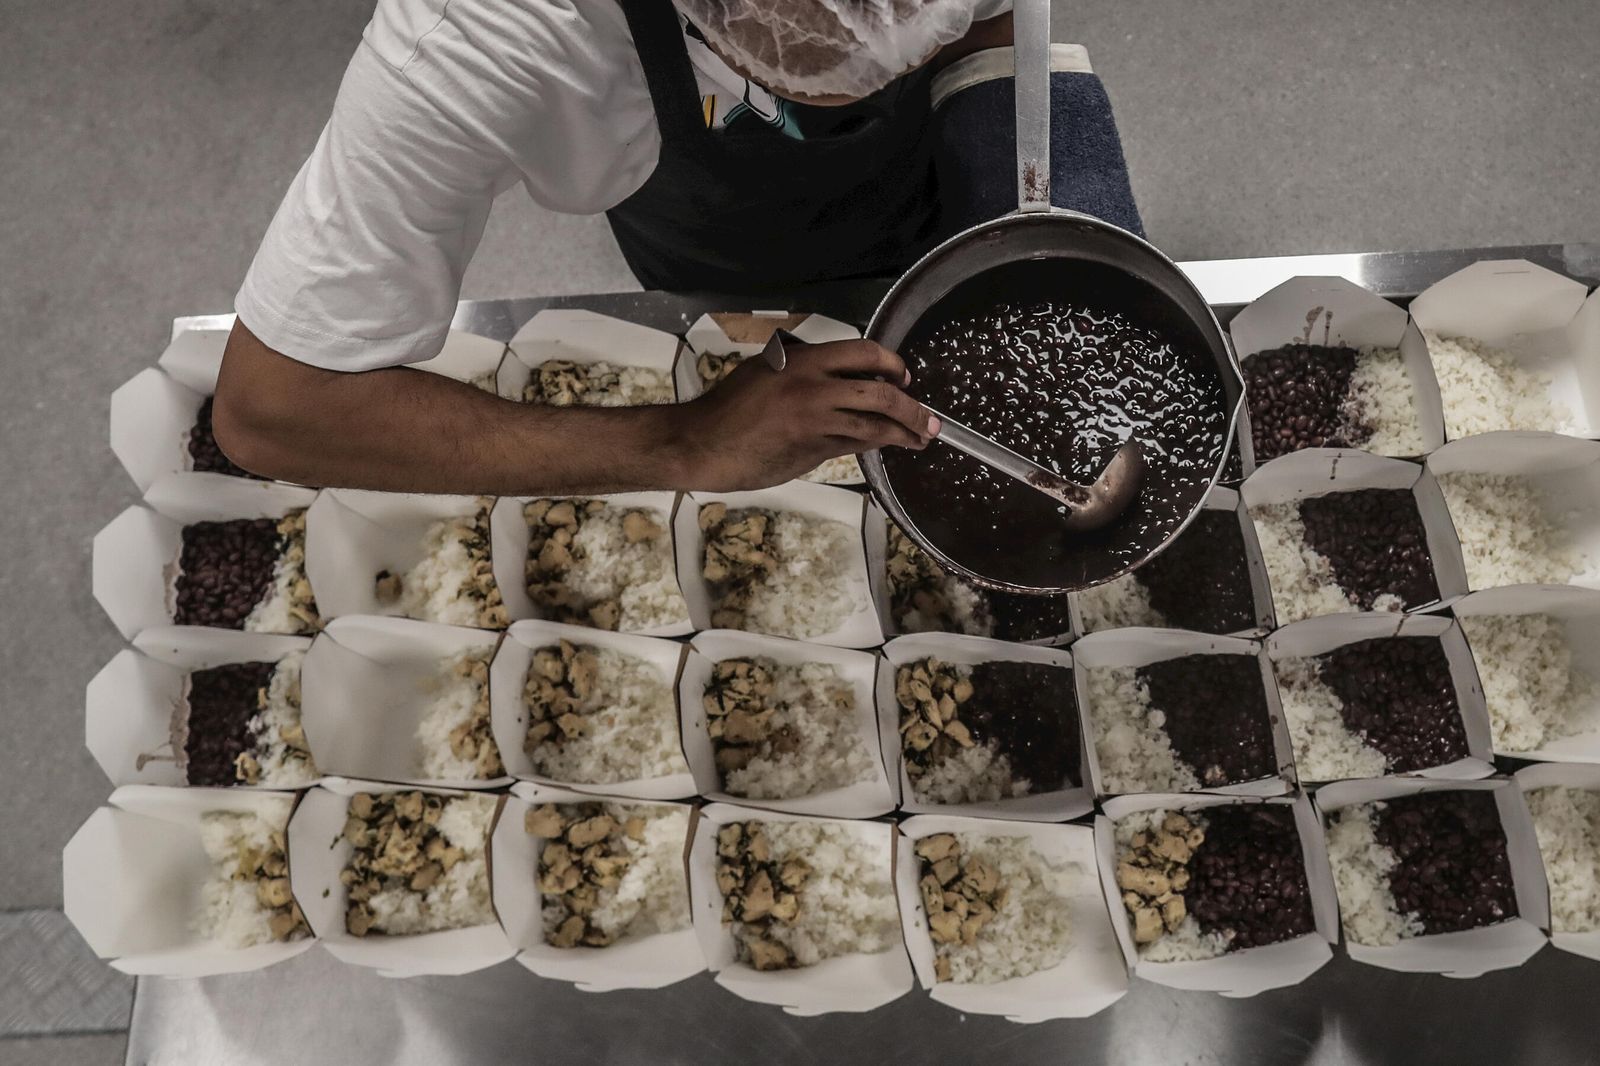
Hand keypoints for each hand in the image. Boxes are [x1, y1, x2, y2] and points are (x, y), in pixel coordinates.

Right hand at [671, 338, 938, 490]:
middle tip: (928, 418)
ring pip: (874, 424)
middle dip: (913, 407)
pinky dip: (876, 446)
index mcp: (802, 359)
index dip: (892, 364)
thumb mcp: (766, 372)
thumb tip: (840, 378)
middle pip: (881, 390)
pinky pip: (854, 445)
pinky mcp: (812, 448)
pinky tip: (887, 447)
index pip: (863, 352)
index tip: (905, 376)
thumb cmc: (728, 409)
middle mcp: (812, 385)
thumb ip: (804, 371)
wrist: (702, 443)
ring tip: (921, 438)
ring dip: (905, 432)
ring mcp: (814, 418)